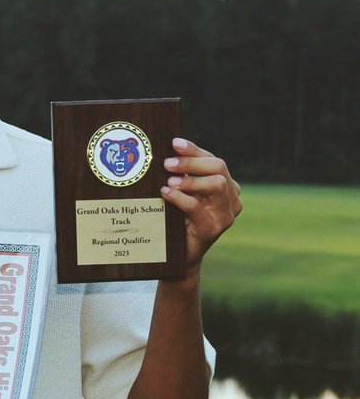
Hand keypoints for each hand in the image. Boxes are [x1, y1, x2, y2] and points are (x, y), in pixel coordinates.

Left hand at [161, 137, 241, 269]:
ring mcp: (226, 215)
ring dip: (189, 180)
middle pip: (218, 167)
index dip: (194, 150)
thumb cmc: (177, 220)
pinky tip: (166, 193)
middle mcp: (232, 198)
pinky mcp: (214, 229)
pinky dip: (180, 197)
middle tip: (167, 163)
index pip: (213, 160)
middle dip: (191, 162)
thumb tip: (167, 151)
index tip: (174, 143)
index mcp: (226, 186)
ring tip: (169, 181)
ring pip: (216, 184)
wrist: (177, 256)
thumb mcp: (182, 193)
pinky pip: (198, 207)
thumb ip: (182, 175)